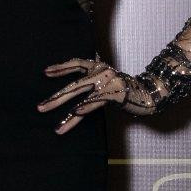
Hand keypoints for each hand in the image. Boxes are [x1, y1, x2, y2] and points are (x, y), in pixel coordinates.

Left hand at [37, 54, 156, 131]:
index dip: (61, 68)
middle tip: (40, 107)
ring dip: (67, 113)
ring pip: (82, 96)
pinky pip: (97, 100)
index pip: (76, 63)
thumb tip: (77, 87)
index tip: (45, 72)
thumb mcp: (108, 80)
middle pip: (74, 85)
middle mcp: (101, 71)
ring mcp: (108, 81)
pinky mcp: (116, 92)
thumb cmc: (126, 89)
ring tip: (57, 127)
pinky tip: (76, 112)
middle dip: (55, 98)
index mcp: (98, 66)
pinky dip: (86, 106)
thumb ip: (93, 79)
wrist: (150, 93)